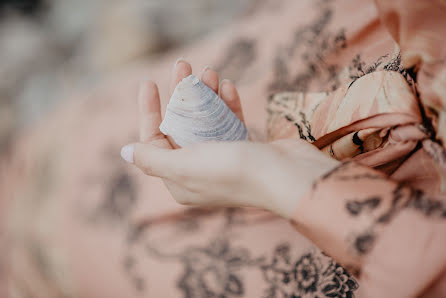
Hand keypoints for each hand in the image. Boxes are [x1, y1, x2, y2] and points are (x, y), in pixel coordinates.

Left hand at [121, 60, 339, 217]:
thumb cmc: (234, 172)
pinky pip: (230, 123)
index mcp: (180, 179)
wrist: (288, 177)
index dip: (150, 112)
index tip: (149, 83)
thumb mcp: (184, 166)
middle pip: (182, 126)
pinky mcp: (246, 150)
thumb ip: (153, 158)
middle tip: (183, 64)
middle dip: (181, 94)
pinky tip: (228, 86)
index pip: (156, 141)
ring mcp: (224, 160)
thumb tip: (125, 152)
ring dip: (207, 95)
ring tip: (210, 71)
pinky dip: (227, 104)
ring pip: (207, 121)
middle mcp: (199, 171)